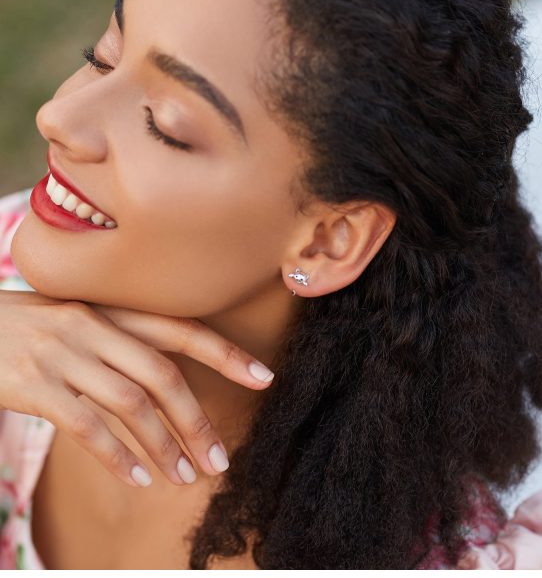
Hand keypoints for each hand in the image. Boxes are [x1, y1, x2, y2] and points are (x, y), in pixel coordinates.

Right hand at [0, 290, 274, 487]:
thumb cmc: (31, 326)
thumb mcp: (81, 319)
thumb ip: (125, 342)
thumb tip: (171, 387)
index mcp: (113, 309)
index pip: (182, 330)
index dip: (226, 354)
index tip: (264, 377)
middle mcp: (93, 326)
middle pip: (163, 376)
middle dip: (196, 421)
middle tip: (218, 460)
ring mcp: (62, 354)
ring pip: (130, 405)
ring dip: (164, 446)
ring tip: (184, 478)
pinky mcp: (32, 384)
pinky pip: (86, 426)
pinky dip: (118, 455)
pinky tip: (139, 478)